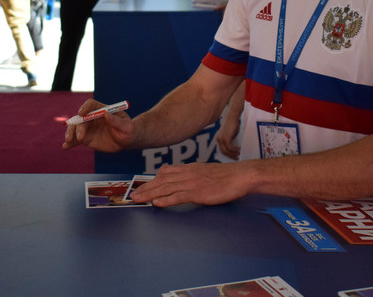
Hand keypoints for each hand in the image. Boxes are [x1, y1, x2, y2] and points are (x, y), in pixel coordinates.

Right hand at [62, 98, 137, 151]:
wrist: (126, 140)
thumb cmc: (128, 130)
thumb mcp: (126, 126)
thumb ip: (116, 121)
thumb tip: (106, 114)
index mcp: (103, 110)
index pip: (91, 105)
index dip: (85, 107)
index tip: (81, 113)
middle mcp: (93, 117)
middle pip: (81, 118)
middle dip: (78, 126)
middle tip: (80, 137)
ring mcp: (88, 127)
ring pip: (76, 128)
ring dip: (70, 133)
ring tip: (68, 141)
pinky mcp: (86, 137)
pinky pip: (76, 139)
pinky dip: (70, 142)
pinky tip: (65, 147)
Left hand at [130, 162, 250, 206]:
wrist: (239, 176)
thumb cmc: (226, 176)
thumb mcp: (205, 171)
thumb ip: (192, 174)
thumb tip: (182, 179)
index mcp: (189, 168)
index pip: (165, 173)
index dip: (152, 180)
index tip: (141, 186)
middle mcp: (187, 174)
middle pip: (161, 180)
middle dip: (145, 188)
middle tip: (133, 195)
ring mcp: (191, 183)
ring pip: (165, 188)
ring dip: (150, 194)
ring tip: (138, 199)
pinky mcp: (198, 193)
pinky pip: (178, 196)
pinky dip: (166, 200)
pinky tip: (157, 203)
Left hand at [216, 116, 240, 159]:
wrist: (232, 117)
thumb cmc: (232, 124)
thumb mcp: (230, 134)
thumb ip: (229, 140)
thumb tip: (232, 147)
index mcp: (218, 138)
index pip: (222, 149)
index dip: (227, 154)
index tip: (233, 156)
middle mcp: (218, 139)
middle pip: (223, 152)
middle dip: (230, 156)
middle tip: (236, 158)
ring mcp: (221, 139)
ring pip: (226, 151)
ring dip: (233, 153)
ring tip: (238, 153)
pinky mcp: (226, 138)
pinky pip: (230, 147)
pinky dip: (234, 150)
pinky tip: (238, 149)